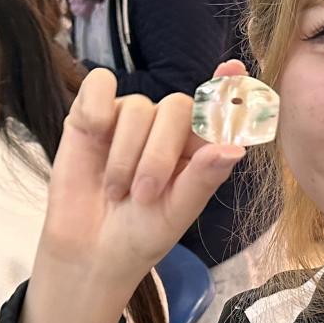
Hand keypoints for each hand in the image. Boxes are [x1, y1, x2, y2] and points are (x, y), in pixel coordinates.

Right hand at [22, 63, 245, 322]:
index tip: (234, 70)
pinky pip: (98, 84)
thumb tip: (234, 148)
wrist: (89, 251)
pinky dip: (98, 107)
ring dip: (127, 154)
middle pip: (176, 107)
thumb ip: (204, 178)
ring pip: (137, 106)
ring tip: (117, 191)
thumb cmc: (140, 234)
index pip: (215, 106)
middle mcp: (163, 126)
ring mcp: (126, 118)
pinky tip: (94, 134)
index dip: (226, 86)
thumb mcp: (177, 213)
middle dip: (160, 153)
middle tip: (145, 193)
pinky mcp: (89, 114)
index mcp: (194, 146)